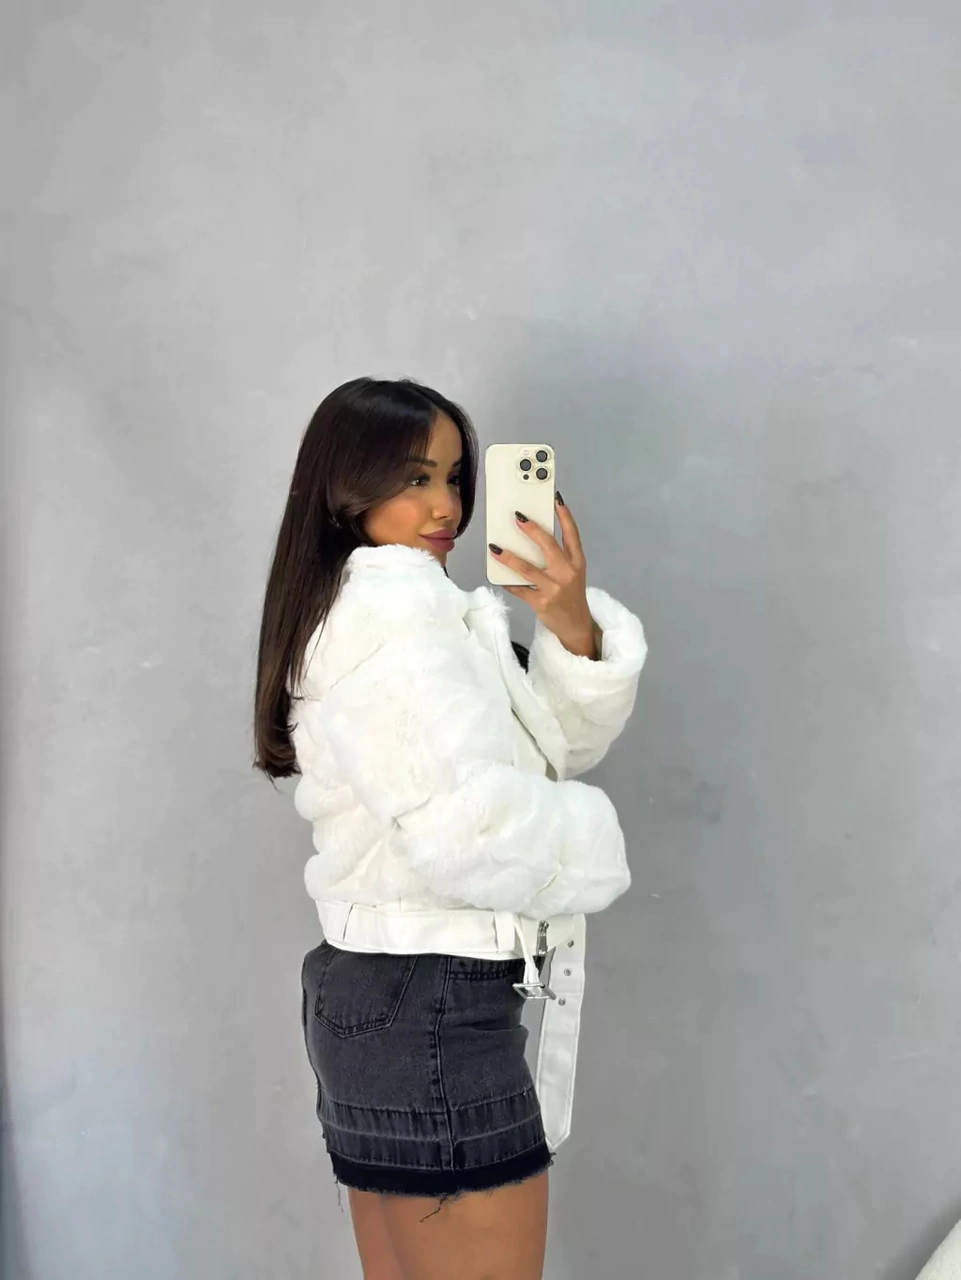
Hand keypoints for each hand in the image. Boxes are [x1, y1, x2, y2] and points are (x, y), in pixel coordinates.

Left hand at [489, 494, 600, 658]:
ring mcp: (554, 589)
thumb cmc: (570, 595)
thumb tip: (532, 537)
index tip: (555, 499)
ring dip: (509, 557)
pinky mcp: (541, 603)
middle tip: (517, 517)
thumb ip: (559, 557)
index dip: (564, 515)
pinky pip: (519, 589)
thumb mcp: (572, 573)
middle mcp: (568, 573)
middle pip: (549, 546)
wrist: (576, 626)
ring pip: (528, 569)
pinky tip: (497, 575)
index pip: (572, 534)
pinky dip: (508, 582)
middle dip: (532, 530)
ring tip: (495, 548)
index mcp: (577, 562)